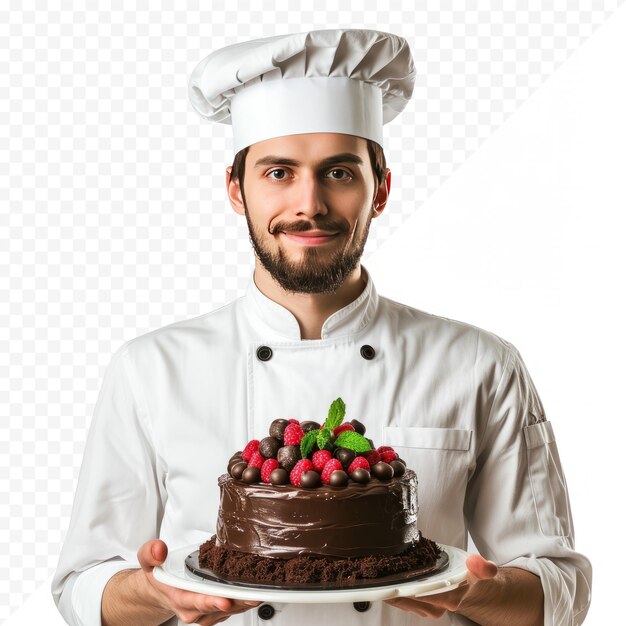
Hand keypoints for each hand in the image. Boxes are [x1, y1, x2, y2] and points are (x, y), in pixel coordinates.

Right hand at [137, 539, 261, 624]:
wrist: (161, 589)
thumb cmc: (160, 574)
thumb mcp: (148, 559)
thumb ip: (150, 553)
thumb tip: (160, 549)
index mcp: (177, 596)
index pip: (194, 601)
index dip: (209, 602)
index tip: (224, 600)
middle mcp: (192, 609)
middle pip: (216, 608)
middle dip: (235, 603)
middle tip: (253, 596)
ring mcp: (205, 613)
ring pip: (228, 610)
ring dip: (244, 603)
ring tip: (261, 592)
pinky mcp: (215, 612)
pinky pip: (232, 609)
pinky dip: (244, 601)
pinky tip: (255, 592)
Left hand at [384, 554, 497, 618]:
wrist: (470, 588)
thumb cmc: (470, 575)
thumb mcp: (480, 570)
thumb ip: (482, 568)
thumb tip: (478, 563)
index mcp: (449, 598)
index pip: (421, 592)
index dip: (403, 584)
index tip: (388, 575)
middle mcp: (436, 607)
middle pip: (407, 597)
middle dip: (390, 585)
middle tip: (375, 571)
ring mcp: (426, 608)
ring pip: (401, 600)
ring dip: (387, 589)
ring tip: (374, 575)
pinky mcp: (419, 606)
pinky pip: (401, 600)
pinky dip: (390, 591)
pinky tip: (382, 581)